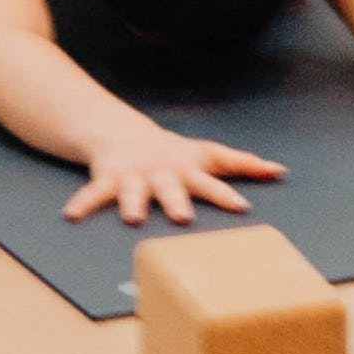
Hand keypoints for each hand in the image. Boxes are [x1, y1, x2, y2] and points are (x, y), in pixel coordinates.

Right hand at [66, 123, 284, 225]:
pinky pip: (94, 192)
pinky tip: (72, 216)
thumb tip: (281, 171)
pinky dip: (83, 203)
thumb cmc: (177, 154)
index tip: (242, 206)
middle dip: (177, 201)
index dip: (226, 192)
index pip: (212, 179)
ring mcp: (134, 176)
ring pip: (133, 190)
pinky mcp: (108, 178)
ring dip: (132, 203)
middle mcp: (162, 172)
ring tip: (132, 218)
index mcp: (189, 169)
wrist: (126, 135)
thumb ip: (243, 164)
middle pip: (172, 187)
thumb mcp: (209, 156)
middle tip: (183, 218)